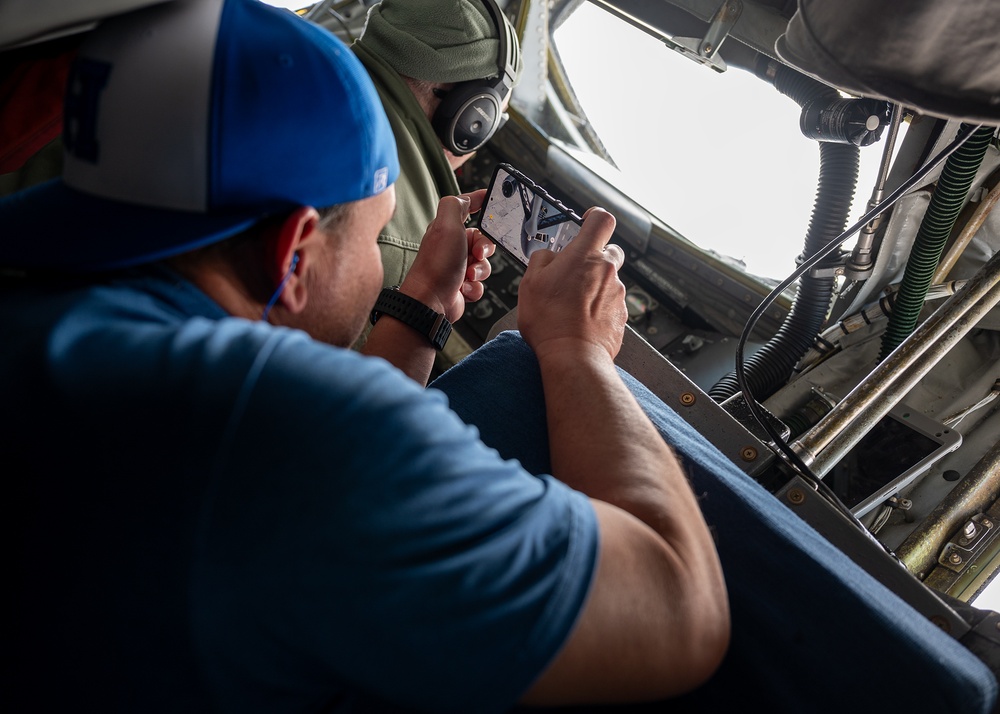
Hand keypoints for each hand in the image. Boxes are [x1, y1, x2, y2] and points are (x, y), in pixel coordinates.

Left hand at [401, 189, 493, 322]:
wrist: (431, 302)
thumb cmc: (436, 266)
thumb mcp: (446, 226)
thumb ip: (456, 205)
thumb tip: (466, 198)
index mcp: (448, 229)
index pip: (467, 208)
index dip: (480, 202)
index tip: (493, 199)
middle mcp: (452, 246)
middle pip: (483, 240)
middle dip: (484, 249)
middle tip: (476, 254)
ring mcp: (457, 267)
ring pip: (484, 264)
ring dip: (480, 271)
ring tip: (468, 276)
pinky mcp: (462, 285)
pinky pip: (481, 283)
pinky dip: (476, 287)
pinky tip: (464, 288)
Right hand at [516, 207, 626, 360]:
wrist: (573, 356)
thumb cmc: (550, 322)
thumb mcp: (530, 283)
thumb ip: (542, 260)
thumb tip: (549, 257)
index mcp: (585, 255)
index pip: (601, 220)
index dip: (594, 217)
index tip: (586, 221)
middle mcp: (607, 271)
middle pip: (609, 250)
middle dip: (594, 256)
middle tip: (574, 270)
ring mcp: (617, 293)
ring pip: (610, 279)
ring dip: (595, 285)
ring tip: (572, 303)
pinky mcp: (621, 315)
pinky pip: (611, 302)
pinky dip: (599, 306)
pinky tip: (581, 318)